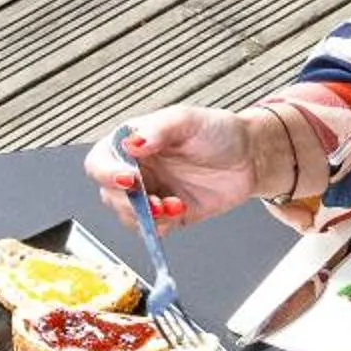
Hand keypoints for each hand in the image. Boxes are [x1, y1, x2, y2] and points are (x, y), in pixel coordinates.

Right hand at [83, 105, 268, 233]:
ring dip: (145, 217)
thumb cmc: (218, 132)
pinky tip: (180, 210)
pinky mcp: (168, 215)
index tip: (128, 180)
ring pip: (127, 216)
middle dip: (128, 202)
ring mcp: (151, 194)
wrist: (250, 157)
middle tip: (152, 200)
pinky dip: (161, 226)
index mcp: (133, 143)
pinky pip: (151, 230)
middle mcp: (137, 170)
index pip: (101, 162)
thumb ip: (158, 130)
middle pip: (109, 194)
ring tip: (172, 205)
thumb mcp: (187, 120)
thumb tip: (133, 144)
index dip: (107, 174)